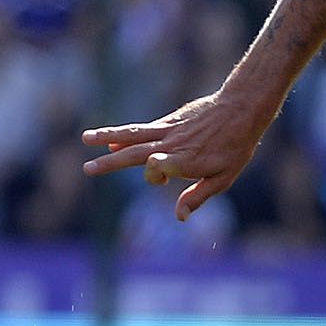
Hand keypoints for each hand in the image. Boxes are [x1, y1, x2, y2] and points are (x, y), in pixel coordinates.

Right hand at [81, 88, 274, 219]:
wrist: (240, 109)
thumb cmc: (235, 147)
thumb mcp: (224, 177)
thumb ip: (198, 196)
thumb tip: (179, 217)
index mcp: (187, 161)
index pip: (162, 166)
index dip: (155, 171)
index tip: (156, 173)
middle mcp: (173, 145)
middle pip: (137, 152)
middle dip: (111, 162)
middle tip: (88, 169)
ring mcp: (169, 131)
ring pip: (134, 134)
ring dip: (108, 137)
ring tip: (85, 138)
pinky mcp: (169, 121)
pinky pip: (143, 129)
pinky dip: (125, 134)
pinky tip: (110, 139)